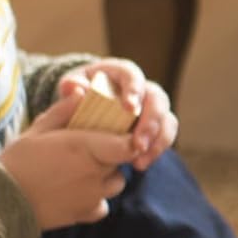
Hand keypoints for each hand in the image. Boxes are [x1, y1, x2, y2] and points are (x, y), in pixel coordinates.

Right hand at [0, 96, 134, 229]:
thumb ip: (63, 111)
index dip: (130, 139)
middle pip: (121, 161)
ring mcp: (92, 196)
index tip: (122, 134)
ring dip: (106, 176)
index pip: (129, 144)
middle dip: (111, 153)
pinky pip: (102, 205)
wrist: (1, 202)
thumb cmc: (17, 161)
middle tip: (88, 150)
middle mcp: (95, 173)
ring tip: (82, 170)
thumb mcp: (37, 129)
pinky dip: (96, 200)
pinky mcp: (85, 214)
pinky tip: (77, 192)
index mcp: (86, 148)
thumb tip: (81, 93)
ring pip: (116, 183)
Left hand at [58, 58, 178, 169]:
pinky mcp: (156, 124)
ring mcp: (152, 107)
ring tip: (140, 162)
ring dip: (158, 141)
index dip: (134, 90)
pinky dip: (156, 151)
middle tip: (138, 145)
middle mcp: (142, 87)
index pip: (133, 76)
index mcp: (121, 73)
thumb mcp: (71, 86)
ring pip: (167, 119)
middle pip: (157, 99)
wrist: (87, 104)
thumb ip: (71, 86)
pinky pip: (165, 135)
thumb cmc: (79, 92)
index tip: (129, 108)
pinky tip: (140, 164)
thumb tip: (78, 90)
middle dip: (151, 123)